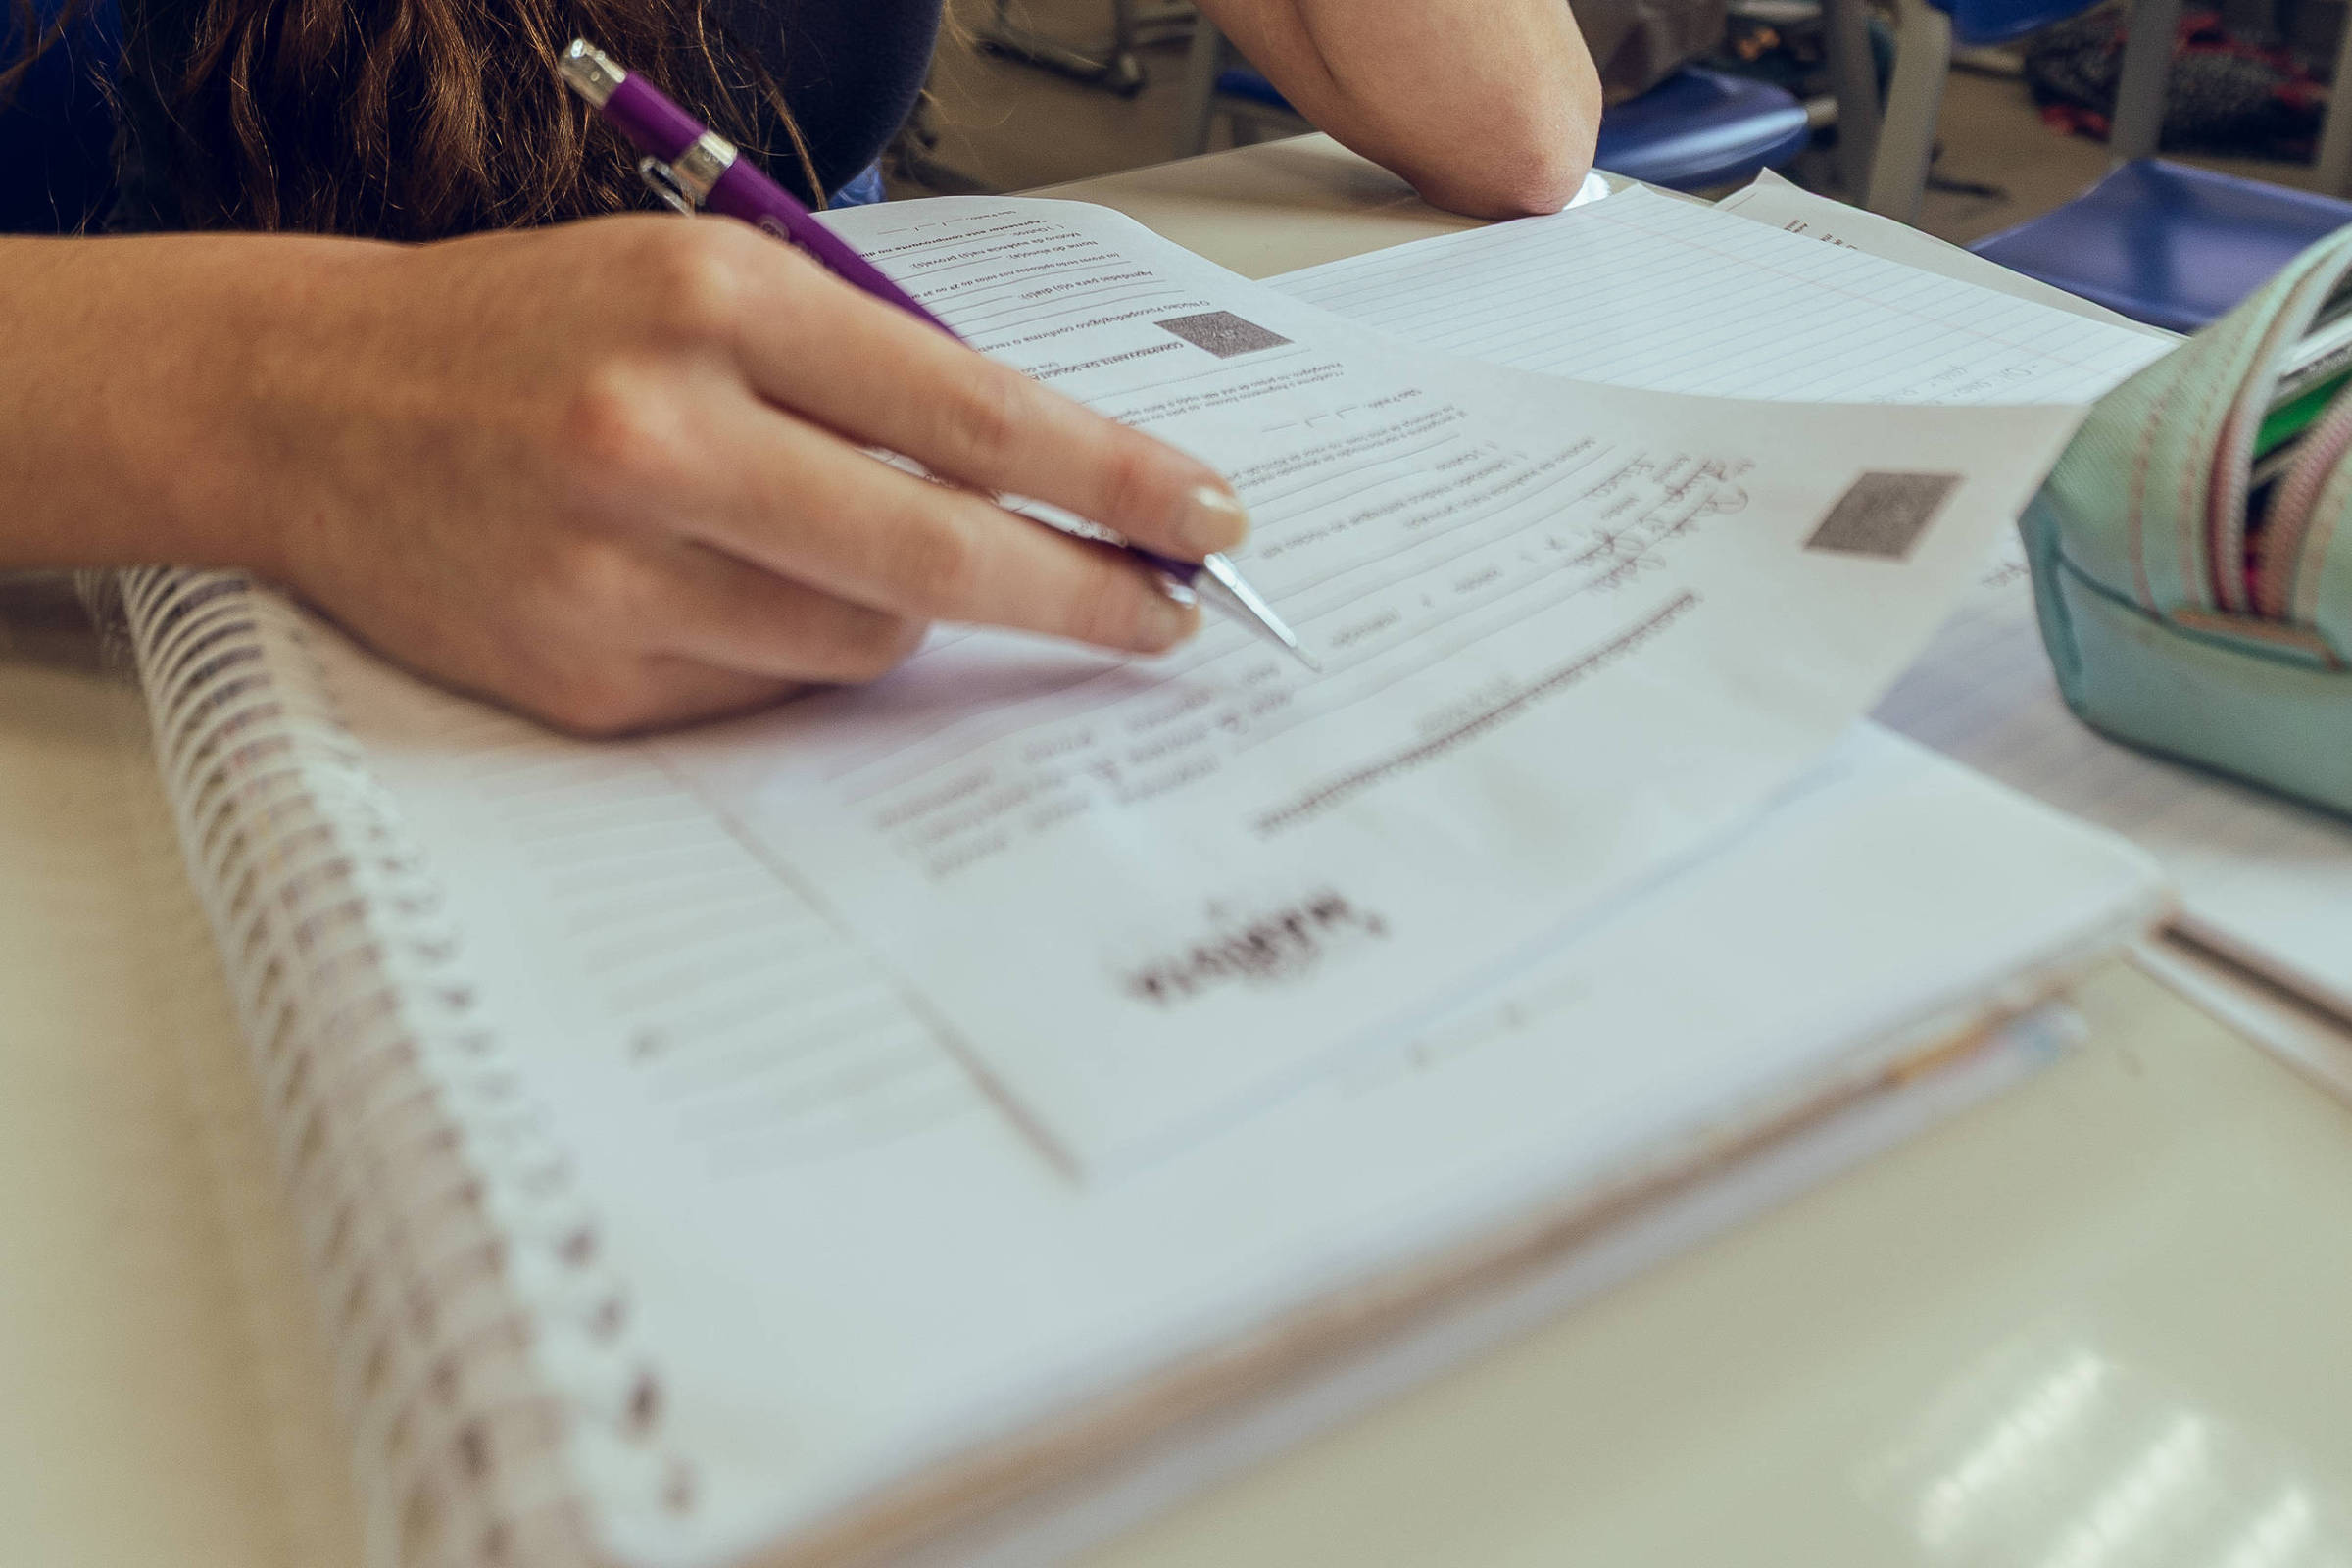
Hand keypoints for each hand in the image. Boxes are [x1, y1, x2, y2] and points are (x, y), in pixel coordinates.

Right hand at [2, 217, 1246, 732]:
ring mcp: (614, 571)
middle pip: (940, 551)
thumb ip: (858, 374)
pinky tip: (724, 589)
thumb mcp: (694, 285)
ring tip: (817, 544)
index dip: (1112, 476)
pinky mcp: (584, 676)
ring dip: (901, 609)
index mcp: (709, 305)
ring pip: (864, 638)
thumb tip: (1033, 483)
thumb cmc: (525, 329)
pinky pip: (770, 688)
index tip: (1205, 520)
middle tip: (1168, 619)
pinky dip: (795, 650)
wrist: (306, 405)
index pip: (970, 410)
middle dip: (1082, 592)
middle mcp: (659, 434)